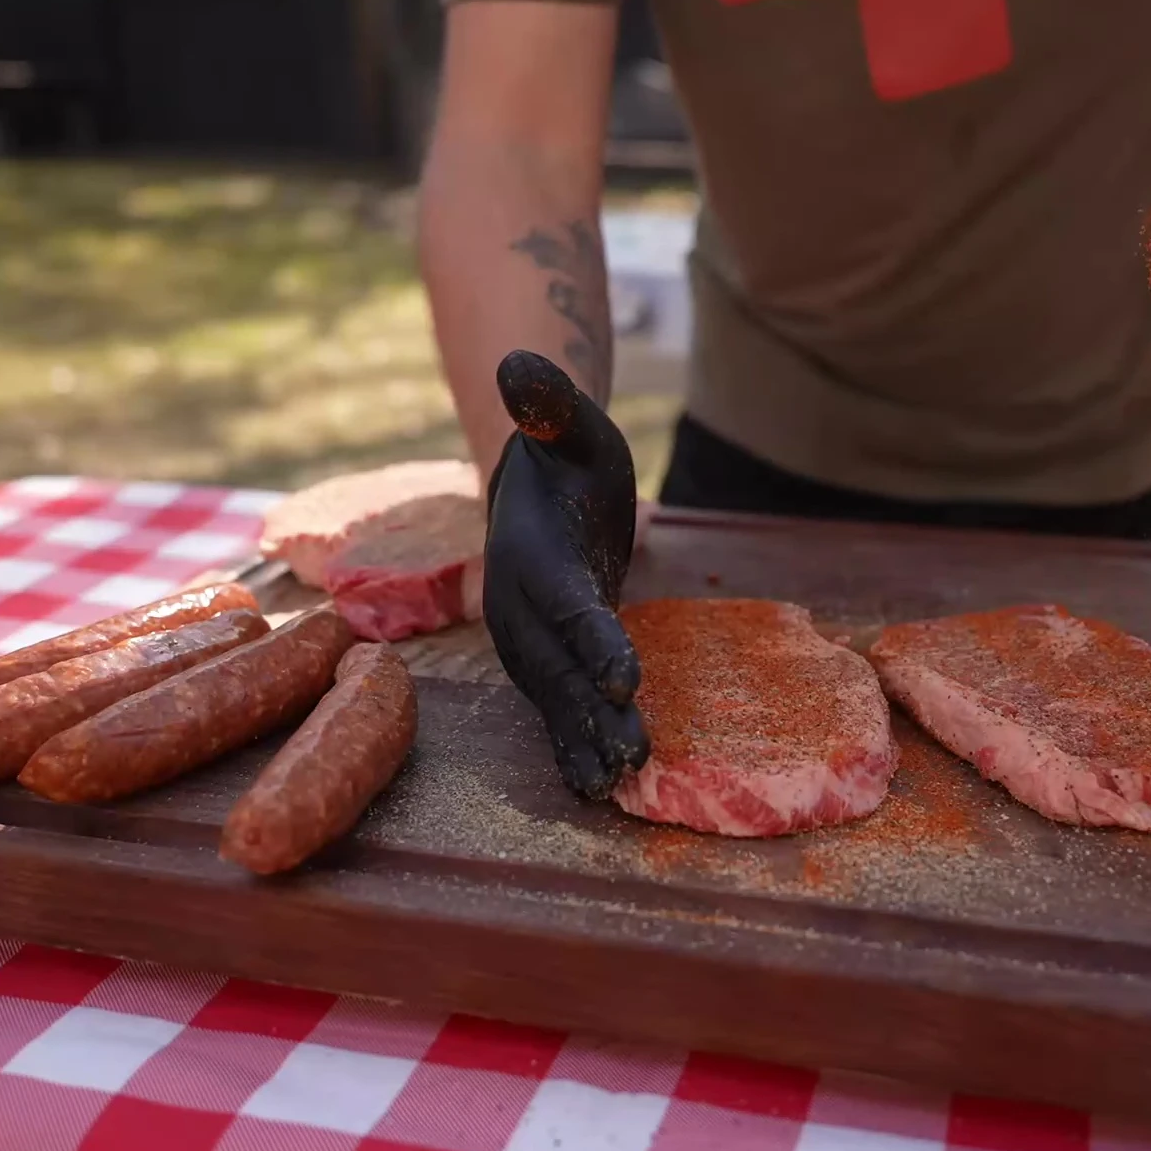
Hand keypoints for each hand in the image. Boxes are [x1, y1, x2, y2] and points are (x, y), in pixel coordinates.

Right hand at [482, 350, 648, 797]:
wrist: (530, 492)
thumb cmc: (564, 454)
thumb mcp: (569, 424)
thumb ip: (549, 404)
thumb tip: (517, 363)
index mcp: (532, 556)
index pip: (565, 602)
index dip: (591, 638)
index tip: (623, 674)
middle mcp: (520, 609)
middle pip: (559, 667)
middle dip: (593, 712)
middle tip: (634, 751)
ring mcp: (528, 644)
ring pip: (556, 700)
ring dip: (584, 742)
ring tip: (617, 786)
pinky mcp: (544, 665)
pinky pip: (559, 712)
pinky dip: (576, 748)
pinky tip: (603, 787)